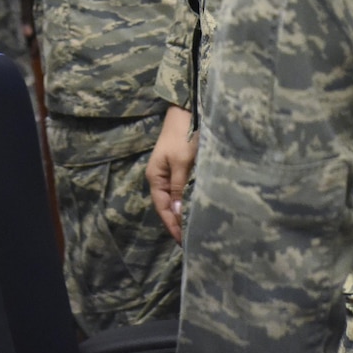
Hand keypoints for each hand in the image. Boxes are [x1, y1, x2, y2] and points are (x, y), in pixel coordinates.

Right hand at [147, 105, 196, 242]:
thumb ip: (179, 188)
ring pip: (176, 198)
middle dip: (178, 222)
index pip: (163, 208)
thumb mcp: (181, 163)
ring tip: (195, 229)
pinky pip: (183, 189)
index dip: (172, 225)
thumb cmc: (182, 136)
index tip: (183, 242)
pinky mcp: (181, 167)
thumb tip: (177, 214)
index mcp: (156, 177)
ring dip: (183, 212)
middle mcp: (161, 177)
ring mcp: (171, 172)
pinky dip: (188, 200)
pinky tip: (196, 208)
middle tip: (192, 240)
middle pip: (168, 205)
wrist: (187, 111)